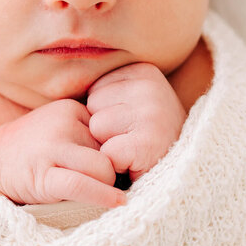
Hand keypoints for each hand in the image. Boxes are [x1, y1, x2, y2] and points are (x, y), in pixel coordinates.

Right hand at [0, 99, 125, 207]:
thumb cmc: (34, 152)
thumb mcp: (62, 131)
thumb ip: (90, 137)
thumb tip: (132, 157)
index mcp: (72, 109)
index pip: (113, 132)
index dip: (118, 154)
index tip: (122, 167)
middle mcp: (63, 122)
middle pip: (112, 151)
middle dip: (113, 171)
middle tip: (107, 184)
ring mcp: (51, 147)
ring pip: (103, 168)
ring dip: (107, 185)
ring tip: (97, 193)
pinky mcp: (42, 173)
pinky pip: (81, 184)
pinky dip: (103, 196)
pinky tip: (117, 204)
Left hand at [86, 62, 185, 181]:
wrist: (182, 174)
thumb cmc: (147, 138)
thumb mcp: (130, 102)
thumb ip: (107, 90)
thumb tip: (62, 72)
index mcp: (145, 71)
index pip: (94, 90)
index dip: (106, 114)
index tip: (132, 124)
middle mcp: (152, 87)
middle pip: (92, 106)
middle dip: (105, 129)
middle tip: (133, 139)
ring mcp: (152, 114)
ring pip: (96, 128)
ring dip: (109, 146)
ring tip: (136, 149)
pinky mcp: (147, 144)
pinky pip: (106, 153)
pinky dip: (116, 164)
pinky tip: (136, 163)